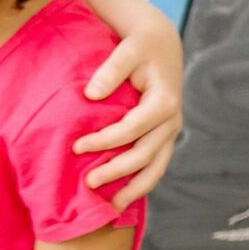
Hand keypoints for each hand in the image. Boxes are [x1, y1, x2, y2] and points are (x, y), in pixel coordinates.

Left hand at [73, 16, 182, 207]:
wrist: (160, 43)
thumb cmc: (139, 46)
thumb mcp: (127, 49)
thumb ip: (111, 70)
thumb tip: (91, 95)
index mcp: (164, 101)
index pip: (132, 129)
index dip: (105, 141)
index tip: (77, 147)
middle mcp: (171, 120)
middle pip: (145, 154)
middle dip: (117, 171)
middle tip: (88, 183)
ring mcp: (170, 130)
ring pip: (156, 167)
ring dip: (134, 188)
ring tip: (111, 206)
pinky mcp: (164, 135)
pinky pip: (156, 164)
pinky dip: (141, 181)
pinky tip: (122, 195)